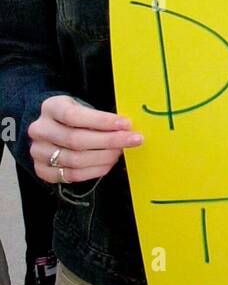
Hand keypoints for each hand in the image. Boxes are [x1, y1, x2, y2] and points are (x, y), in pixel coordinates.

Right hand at [28, 95, 142, 184]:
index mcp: (50, 108)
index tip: (126, 124)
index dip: (102, 121)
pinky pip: (71, 175)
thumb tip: (128, 129)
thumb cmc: (74, 118)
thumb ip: (100, 117)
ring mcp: (38, 152)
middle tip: (133, 140)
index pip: (74, 115)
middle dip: (110, 141)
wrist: (52, 130)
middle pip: (76, 140)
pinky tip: (108, 164)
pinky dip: (94, 171)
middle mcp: (40, 130)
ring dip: (104, 158)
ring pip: (75, 160)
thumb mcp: (83, 108)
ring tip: (120, 152)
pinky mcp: (42, 170)